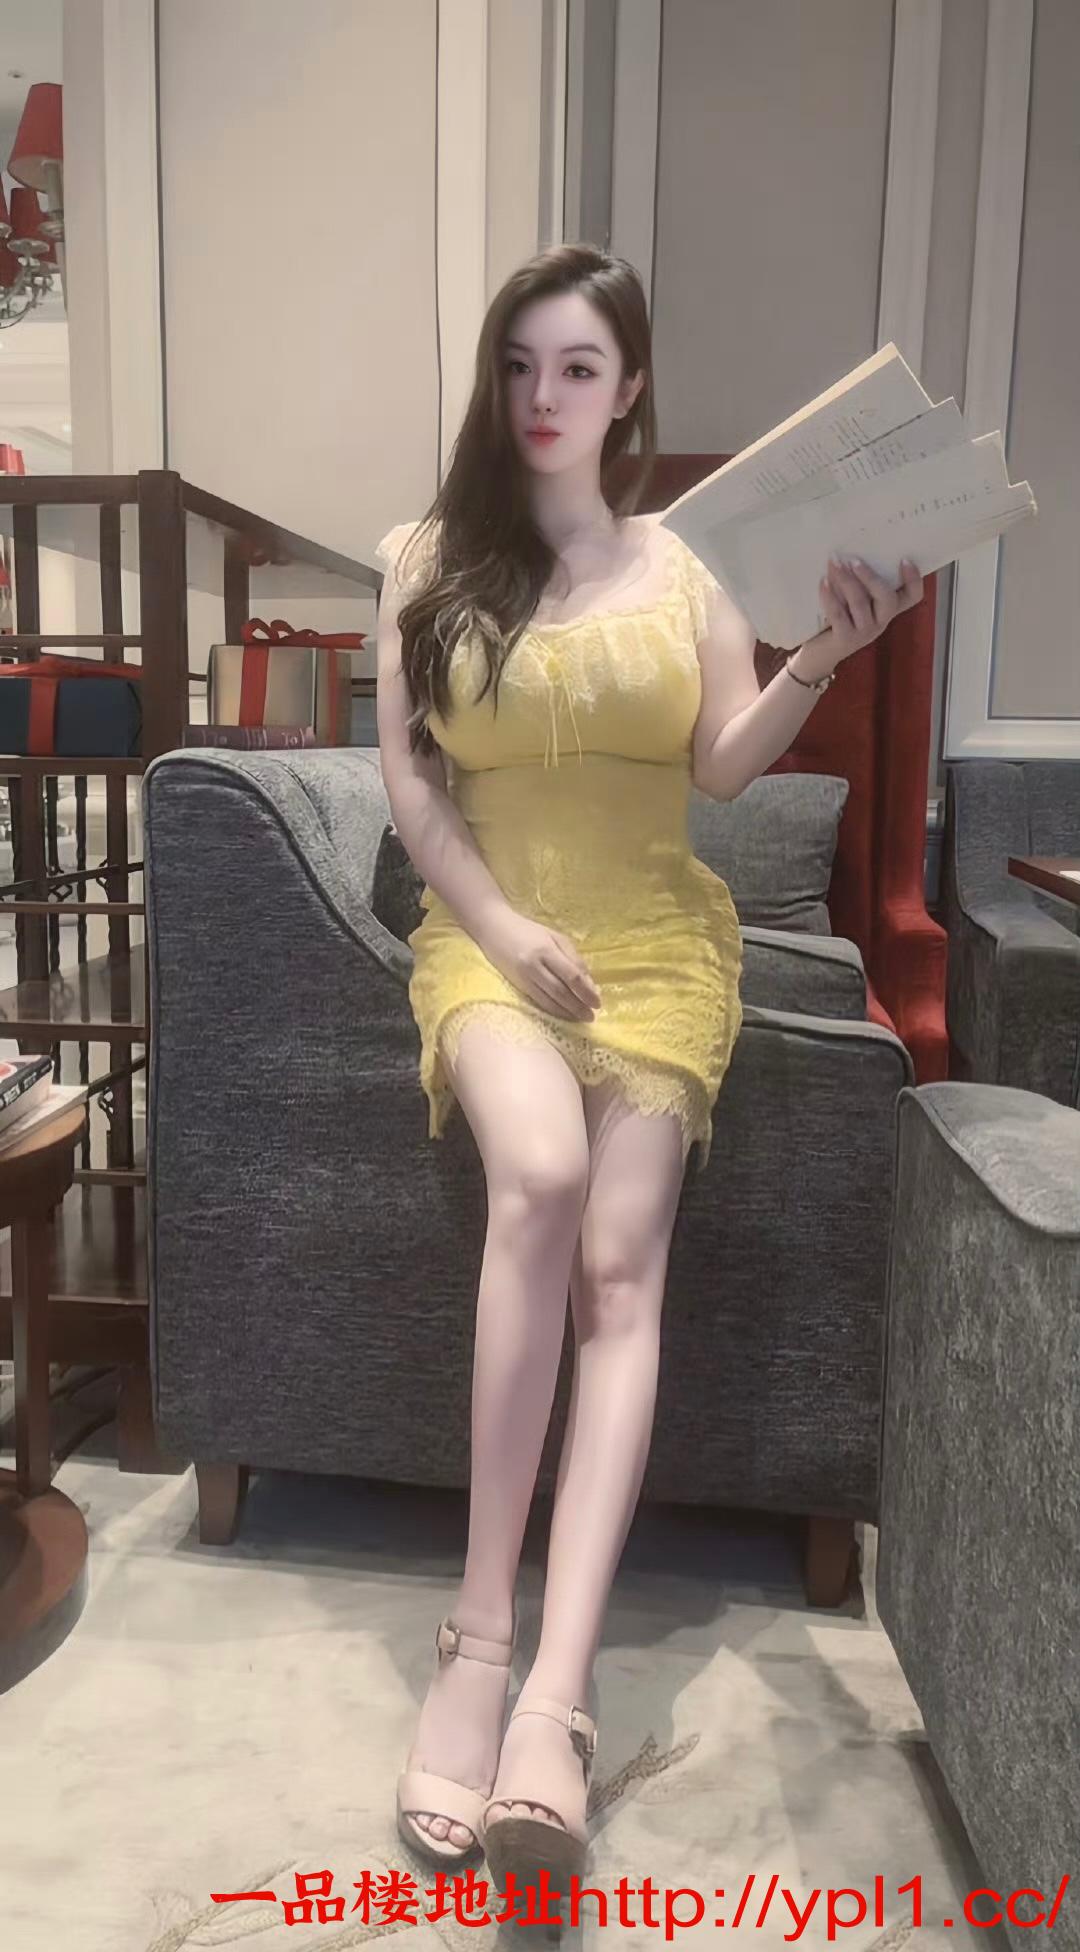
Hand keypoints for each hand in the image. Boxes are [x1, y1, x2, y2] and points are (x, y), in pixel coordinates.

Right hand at [476, 909, 600, 1021]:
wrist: (493, 928)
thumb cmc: (528, 930)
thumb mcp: (555, 937)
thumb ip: (573, 958)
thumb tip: (590, 984)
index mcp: (546, 949)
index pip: (571, 975)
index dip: (586, 991)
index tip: (598, 1002)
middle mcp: (534, 965)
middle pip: (560, 991)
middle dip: (578, 1006)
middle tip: (591, 1016)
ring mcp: (524, 976)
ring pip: (549, 999)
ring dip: (566, 1012)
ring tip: (580, 1018)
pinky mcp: (517, 984)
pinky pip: (538, 1001)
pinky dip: (552, 1010)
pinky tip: (563, 1014)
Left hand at [800, 555, 923, 671]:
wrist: (819, 655)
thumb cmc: (837, 620)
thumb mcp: (852, 601)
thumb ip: (858, 583)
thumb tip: (847, 552)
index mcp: (887, 609)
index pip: (912, 597)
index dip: (914, 580)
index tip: (905, 560)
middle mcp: (881, 621)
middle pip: (888, 599)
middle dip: (871, 577)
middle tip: (853, 560)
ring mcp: (864, 632)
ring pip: (860, 603)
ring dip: (846, 580)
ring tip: (834, 563)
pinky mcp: (845, 639)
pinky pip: (839, 614)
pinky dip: (830, 596)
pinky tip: (823, 582)